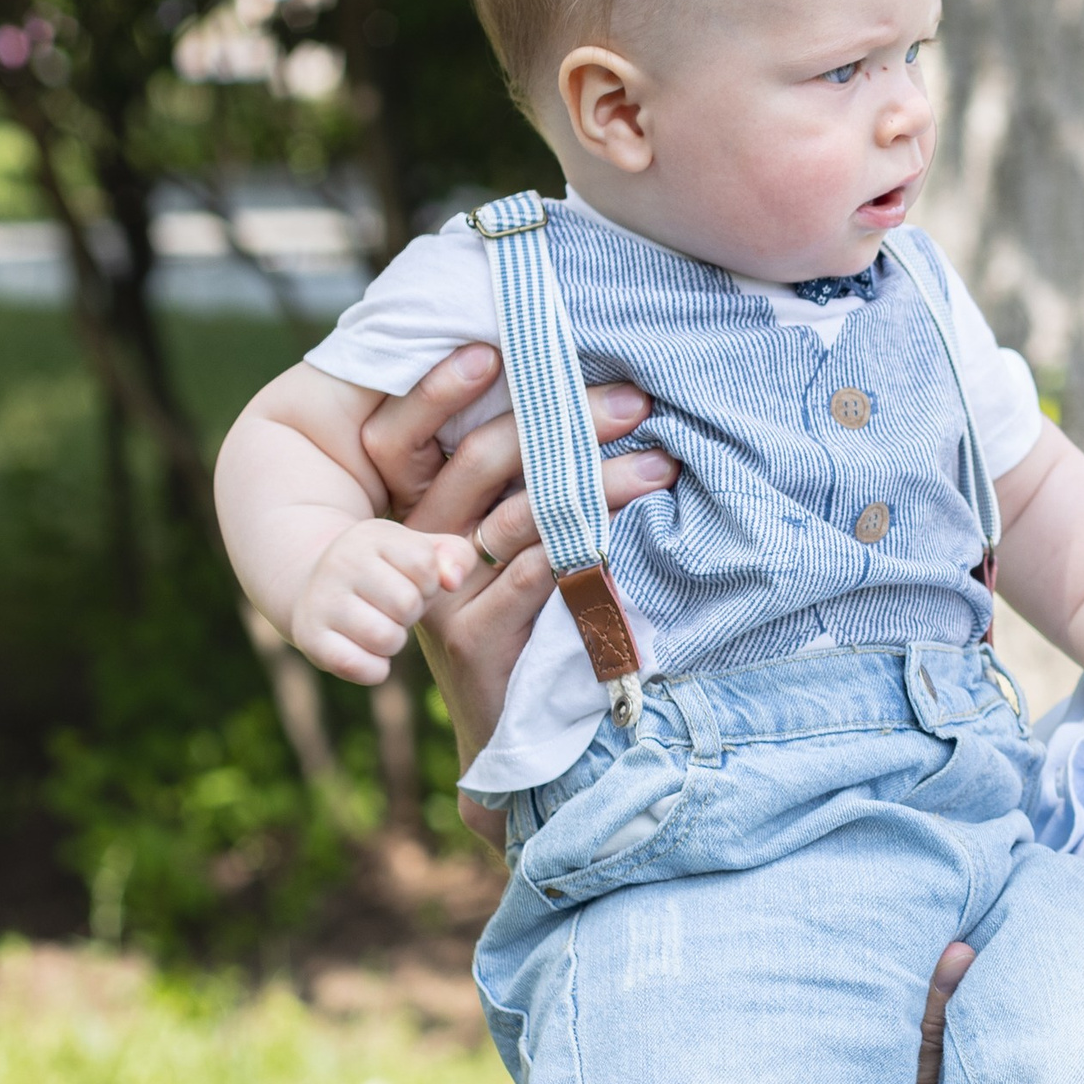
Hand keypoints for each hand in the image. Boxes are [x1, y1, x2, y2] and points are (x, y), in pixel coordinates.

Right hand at [291, 521, 476, 685]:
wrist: (313, 583)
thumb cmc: (387, 571)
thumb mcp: (420, 550)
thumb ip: (456, 555)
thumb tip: (452, 582)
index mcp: (372, 536)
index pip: (424, 565)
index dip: (428, 583)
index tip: (412, 582)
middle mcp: (340, 563)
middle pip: (407, 604)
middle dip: (411, 612)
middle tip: (394, 608)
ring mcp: (322, 601)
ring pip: (386, 638)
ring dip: (394, 641)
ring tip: (380, 626)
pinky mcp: (311, 639)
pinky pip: (361, 667)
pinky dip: (375, 668)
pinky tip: (368, 652)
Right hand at [353, 346, 678, 795]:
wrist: (512, 737)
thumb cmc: (530, 627)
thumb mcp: (521, 554)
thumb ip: (532, 492)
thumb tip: (598, 408)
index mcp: (426, 510)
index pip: (434, 427)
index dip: (470, 383)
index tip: (536, 346)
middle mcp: (423, 546)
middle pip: (486, 460)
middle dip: (565, 422)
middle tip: (636, 401)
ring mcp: (443, 596)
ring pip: (522, 517)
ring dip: (598, 485)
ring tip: (660, 464)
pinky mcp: (473, 641)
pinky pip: (535, 581)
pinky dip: (585, 552)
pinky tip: (631, 532)